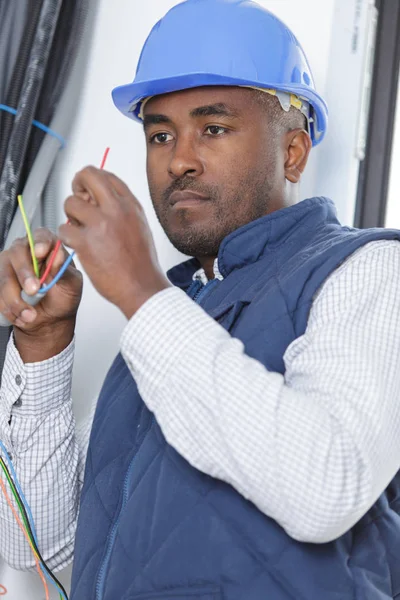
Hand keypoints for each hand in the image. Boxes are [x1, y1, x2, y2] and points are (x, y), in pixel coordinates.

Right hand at [0, 229, 82, 360]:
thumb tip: (57, 256)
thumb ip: (64, 270)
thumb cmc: (63, 297)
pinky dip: (9, 308)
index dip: (40, 243)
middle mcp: (25, 251)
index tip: (40, 253)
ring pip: (5, 276)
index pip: (41, 236)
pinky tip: (22, 316)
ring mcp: (8, 265)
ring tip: (31, 315)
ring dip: (16, 299)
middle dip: (24, 274)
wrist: (50, 319)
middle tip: (34, 290)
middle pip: (17, 253)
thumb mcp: (71, 286)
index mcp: (48, 246)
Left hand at [59, 166, 170, 318]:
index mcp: (131, 205)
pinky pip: (64, 229)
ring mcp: (100, 225)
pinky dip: (67, 238)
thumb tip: (98, 198)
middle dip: (76, 185)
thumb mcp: (139, 227)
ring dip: (69, 217)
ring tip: (80, 232)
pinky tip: (78, 247)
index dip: (91, 182)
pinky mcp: (86, 243)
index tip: (88, 193)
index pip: (106, 175)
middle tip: (77, 202)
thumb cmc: (140, 263)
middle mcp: (117, 210)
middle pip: (87, 176)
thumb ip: (121, 210)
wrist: (142, 287)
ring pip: (70, 203)